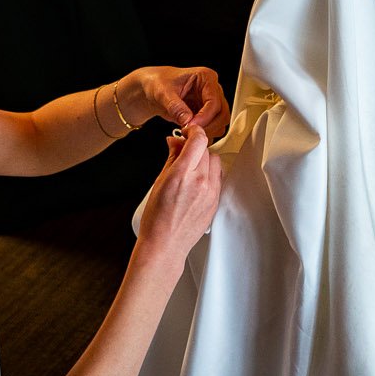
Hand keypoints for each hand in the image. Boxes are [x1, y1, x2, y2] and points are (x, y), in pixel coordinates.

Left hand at [117, 65, 229, 137]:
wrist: (152, 89)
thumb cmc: (157, 83)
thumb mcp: (162, 92)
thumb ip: (175, 106)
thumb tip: (188, 120)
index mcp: (206, 78)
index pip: (215, 101)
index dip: (205, 117)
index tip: (191, 126)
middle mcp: (212, 90)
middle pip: (222, 114)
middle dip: (208, 126)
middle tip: (189, 133)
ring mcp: (211, 102)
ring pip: (220, 123)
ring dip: (206, 132)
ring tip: (187, 133)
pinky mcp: (206, 114)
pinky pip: (212, 128)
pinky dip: (203, 135)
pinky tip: (188, 135)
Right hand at [137, 125, 221, 262]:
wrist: (165, 244)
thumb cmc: (156, 218)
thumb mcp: (159, 182)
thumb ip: (171, 158)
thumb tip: (175, 141)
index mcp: (182, 174)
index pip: (198, 140)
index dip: (193, 131)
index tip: (188, 132)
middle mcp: (200, 181)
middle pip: (207, 150)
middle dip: (196, 147)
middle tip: (185, 151)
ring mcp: (210, 192)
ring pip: (215, 162)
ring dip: (204, 159)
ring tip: (191, 167)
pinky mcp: (216, 201)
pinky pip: (218, 177)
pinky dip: (210, 173)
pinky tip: (197, 180)